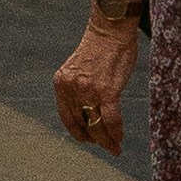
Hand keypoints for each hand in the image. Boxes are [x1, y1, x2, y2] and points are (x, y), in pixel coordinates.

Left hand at [54, 21, 138, 153]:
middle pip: (82, 124)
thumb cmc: (99, 51)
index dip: (77, 132)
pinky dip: (116, 133)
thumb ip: (78, 89)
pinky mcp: (107, 91)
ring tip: (115, 148)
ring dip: (107, 141)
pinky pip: (111, 120)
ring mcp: (88, 90)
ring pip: (96, 125)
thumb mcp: (78, 70)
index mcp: (61, 82)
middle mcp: (71, 87)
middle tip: (107, 147)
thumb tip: (87, 113)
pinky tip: (119, 139)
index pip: (66, 116)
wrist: (110, 32)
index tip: (87, 140)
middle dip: (94, 139)